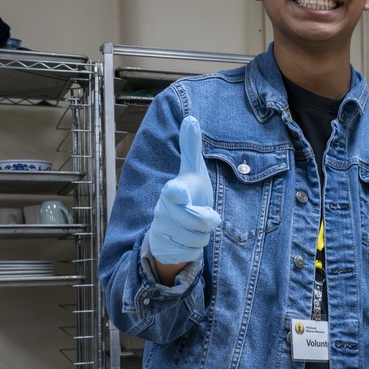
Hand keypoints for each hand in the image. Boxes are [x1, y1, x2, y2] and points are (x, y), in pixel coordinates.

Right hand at [148, 115, 221, 264]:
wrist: (172, 225)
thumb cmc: (188, 193)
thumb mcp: (192, 171)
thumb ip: (191, 147)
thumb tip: (191, 117)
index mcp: (173, 191)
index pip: (175, 192)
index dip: (178, 193)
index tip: (178, 193)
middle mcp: (162, 209)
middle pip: (199, 221)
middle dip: (208, 220)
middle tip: (203, 213)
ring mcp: (161, 229)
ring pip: (197, 238)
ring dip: (202, 234)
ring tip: (195, 225)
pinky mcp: (163, 247)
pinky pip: (191, 251)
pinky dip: (195, 247)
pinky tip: (188, 238)